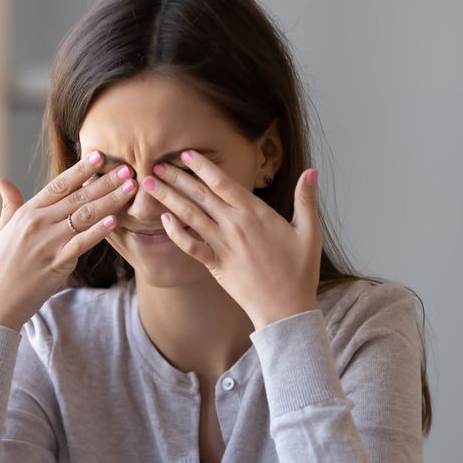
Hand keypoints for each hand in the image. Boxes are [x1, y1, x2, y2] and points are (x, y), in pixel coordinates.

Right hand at [0, 152, 136, 329]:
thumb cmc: (1, 266)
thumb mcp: (2, 230)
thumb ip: (9, 203)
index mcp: (28, 212)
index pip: (59, 184)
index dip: (81, 169)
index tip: (100, 156)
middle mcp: (38, 223)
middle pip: (77, 196)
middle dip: (105, 181)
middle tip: (128, 168)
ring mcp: (48, 243)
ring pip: (84, 216)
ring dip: (110, 201)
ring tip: (130, 189)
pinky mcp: (57, 263)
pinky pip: (82, 243)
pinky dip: (99, 231)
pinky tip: (115, 220)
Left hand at [142, 150, 321, 328]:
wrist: (287, 309)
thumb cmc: (300, 271)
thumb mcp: (309, 232)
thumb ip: (306, 199)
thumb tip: (312, 171)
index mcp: (256, 213)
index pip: (224, 182)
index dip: (202, 166)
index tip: (185, 153)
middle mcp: (235, 225)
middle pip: (200, 194)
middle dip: (176, 176)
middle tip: (156, 162)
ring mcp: (223, 245)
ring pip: (190, 215)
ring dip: (167, 198)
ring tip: (149, 184)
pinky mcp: (216, 265)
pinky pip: (190, 246)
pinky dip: (175, 232)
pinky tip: (163, 220)